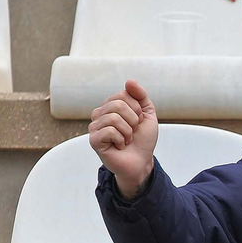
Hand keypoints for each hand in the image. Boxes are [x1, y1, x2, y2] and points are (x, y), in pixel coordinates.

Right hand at [89, 80, 159, 196]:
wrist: (142, 161)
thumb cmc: (142, 139)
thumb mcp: (147, 114)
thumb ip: (140, 96)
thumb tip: (129, 81)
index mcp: (111, 106)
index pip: (124, 94)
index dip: (137, 109)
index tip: (138, 122)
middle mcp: (100, 114)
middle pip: (118, 104)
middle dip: (133, 120)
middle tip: (132, 132)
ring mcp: (95, 127)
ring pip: (114, 117)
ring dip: (128, 131)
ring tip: (126, 140)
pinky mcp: (94, 140)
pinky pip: (109, 131)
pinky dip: (120, 139)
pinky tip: (119, 146)